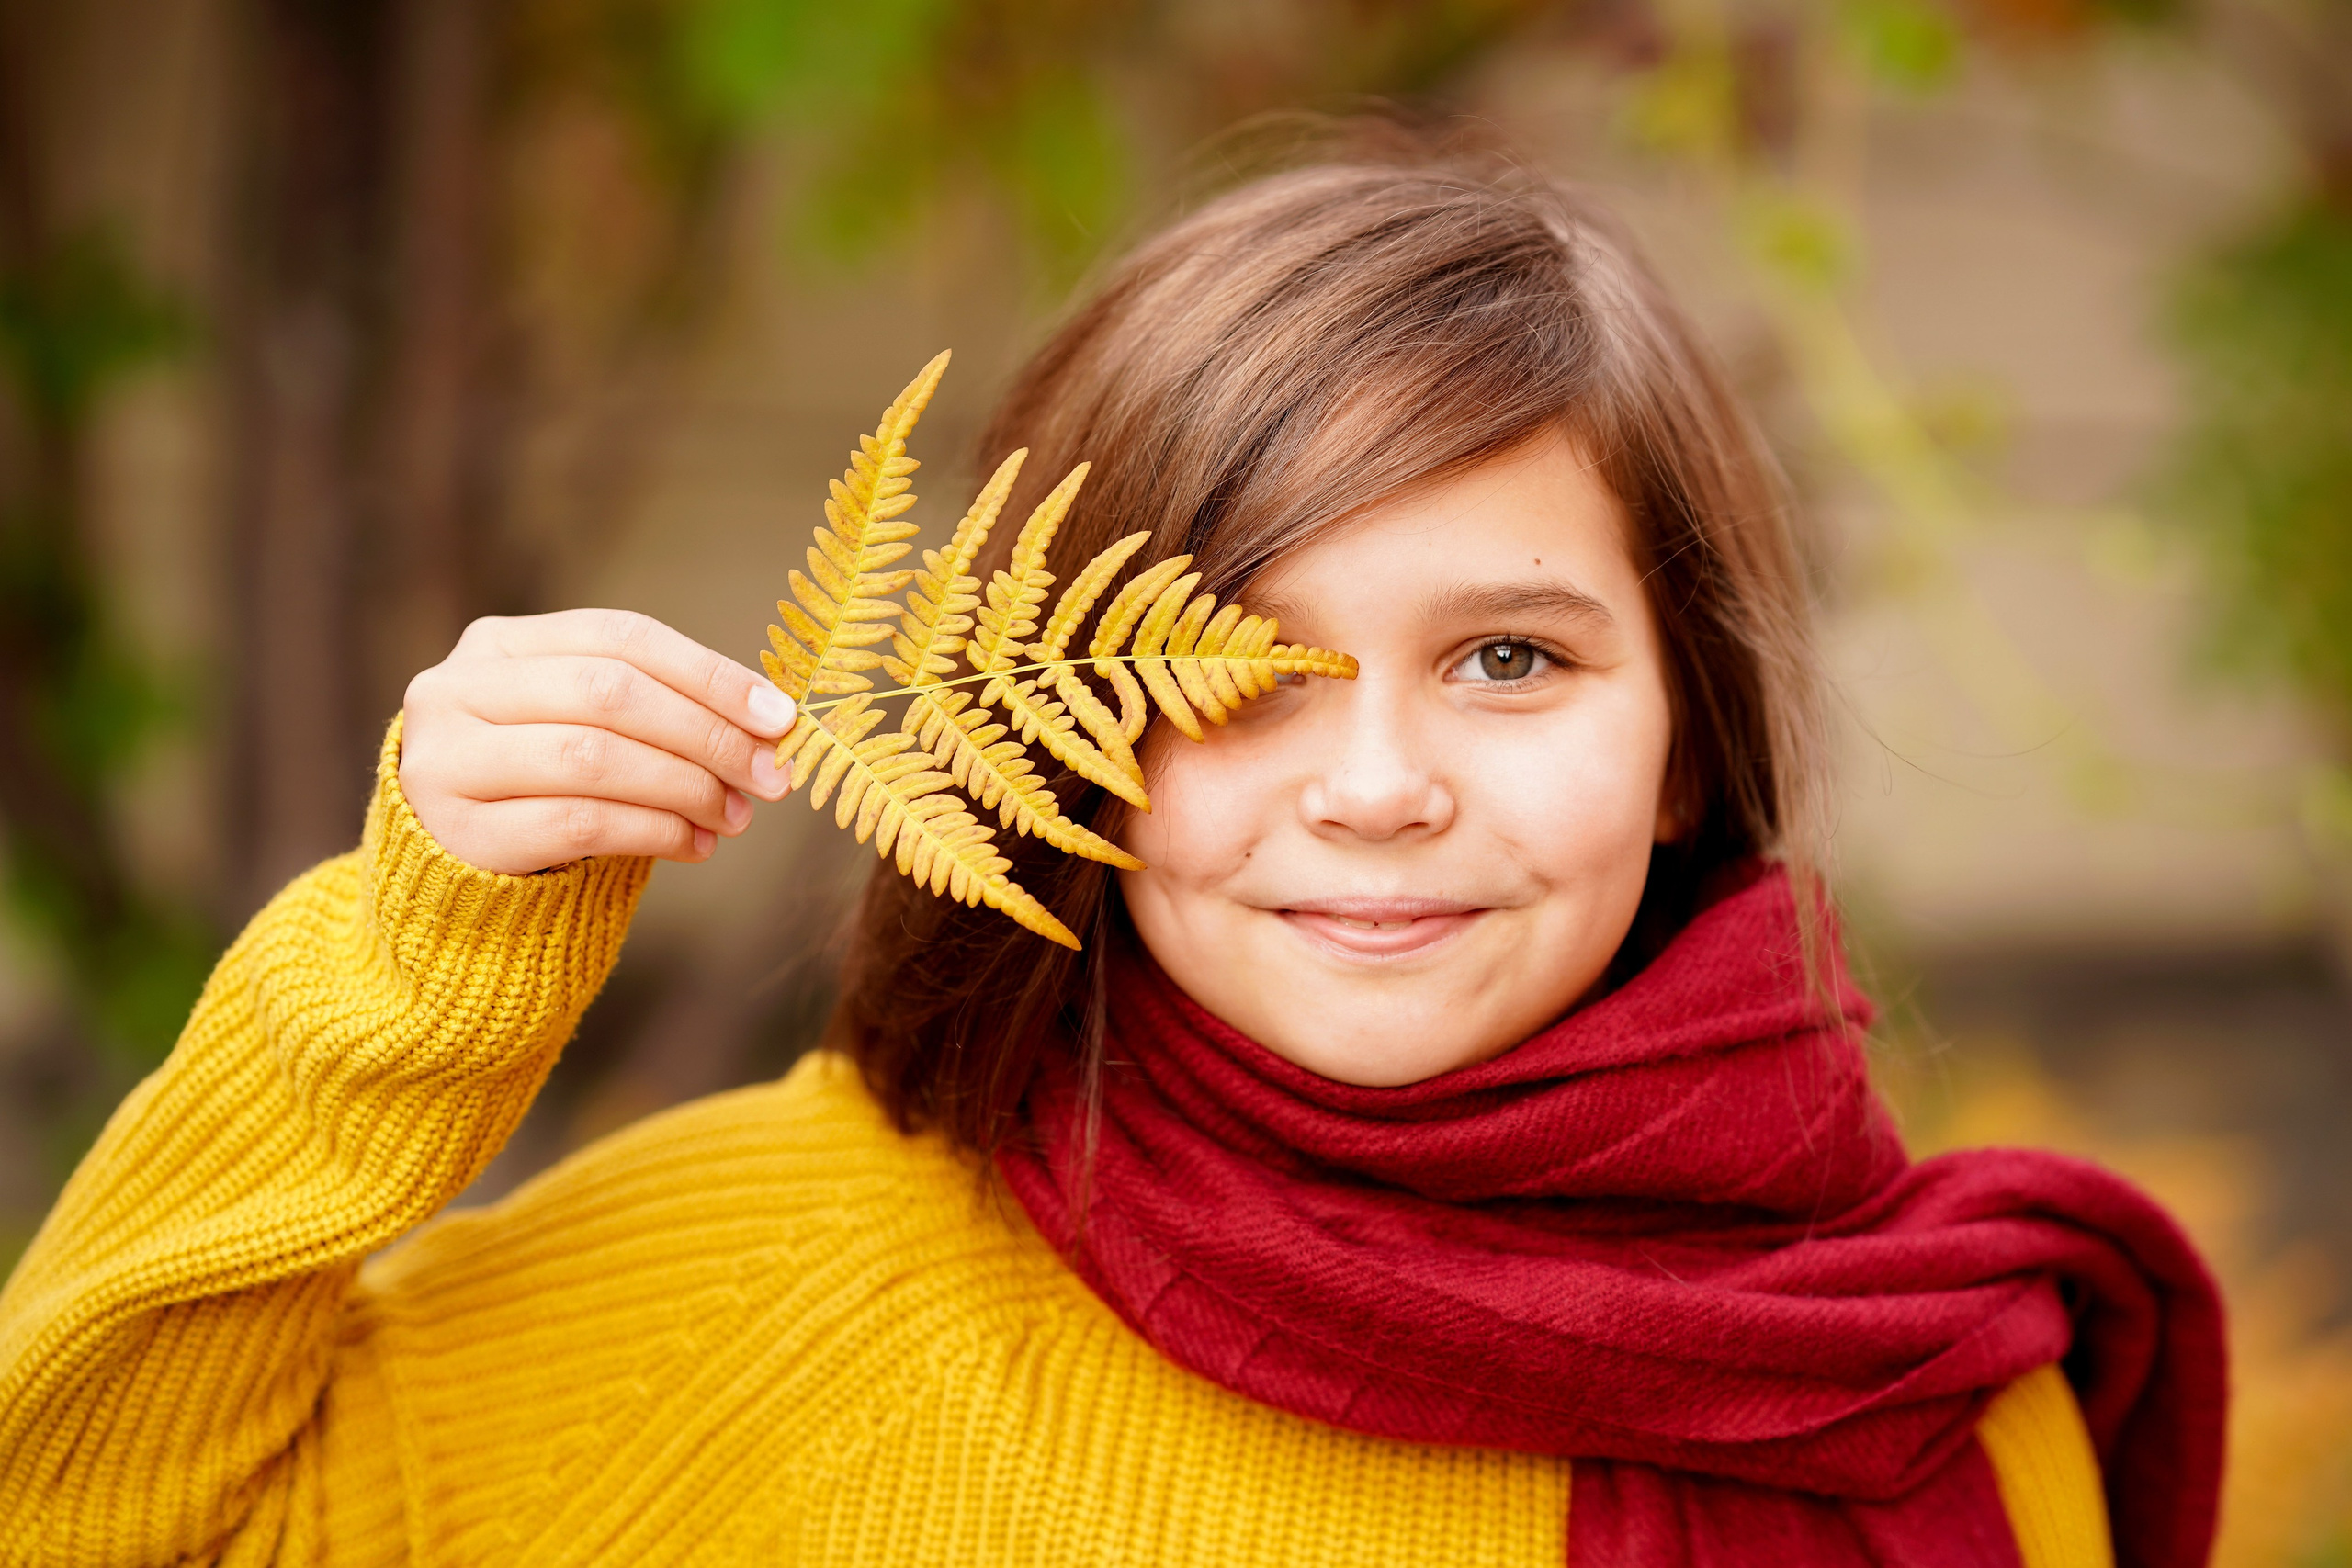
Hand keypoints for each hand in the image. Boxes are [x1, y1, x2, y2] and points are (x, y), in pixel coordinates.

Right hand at [398, 609, 799, 874]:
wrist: (450, 863)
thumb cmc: (540, 780)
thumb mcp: (585, 724)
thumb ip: (658, 708)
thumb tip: (771, 724)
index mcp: (498, 643)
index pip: (623, 637)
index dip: (710, 674)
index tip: (779, 716)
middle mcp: (458, 689)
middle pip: (610, 693)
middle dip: (706, 735)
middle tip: (769, 777)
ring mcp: (447, 760)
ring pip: (593, 758)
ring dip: (684, 787)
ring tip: (735, 816)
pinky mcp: (459, 831)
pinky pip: (577, 823)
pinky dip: (652, 832)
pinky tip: (693, 845)